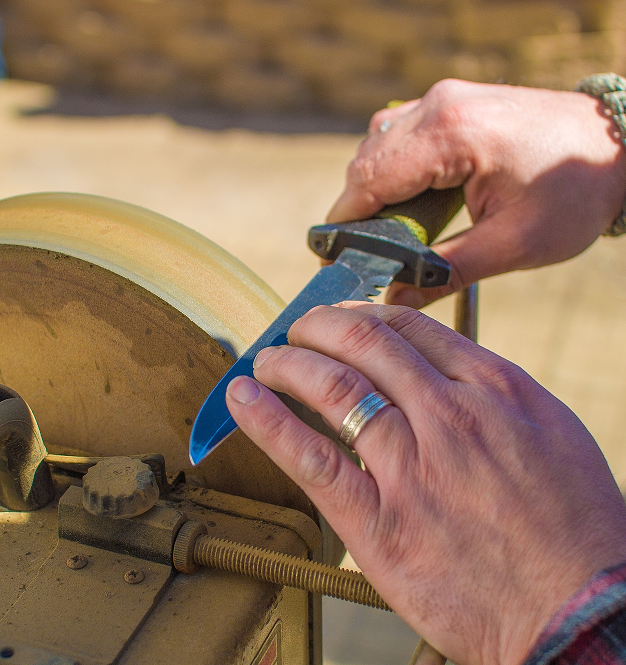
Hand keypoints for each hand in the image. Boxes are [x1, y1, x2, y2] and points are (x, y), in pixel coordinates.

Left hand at [226, 303, 625, 664]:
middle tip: (295, 333)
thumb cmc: (578, 535)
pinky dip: (267, 421)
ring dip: (286, 364)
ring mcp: (412, 468)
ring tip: (265, 362)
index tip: (343, 322)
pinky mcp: (380, 525)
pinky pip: (311, 459)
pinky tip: (243, 400)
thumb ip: (498, 405)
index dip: (364, 316)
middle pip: (364, 344)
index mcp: (496, 390)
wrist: (581, 614)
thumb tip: (450, 386)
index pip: (412, 328)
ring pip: (332, 388)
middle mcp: (450, 416)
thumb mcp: (554, 440)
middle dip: (317, 328)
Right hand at [328, 80, 625, 306]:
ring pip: (379, 146)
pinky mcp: (453, 103)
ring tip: (391, 238)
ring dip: (376, 191)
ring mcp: (445, 98)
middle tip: (364, 261)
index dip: (344, 226)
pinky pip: (401, 136)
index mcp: (450, 134)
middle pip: (367, 161)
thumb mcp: (512, 245)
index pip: (368, 179)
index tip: (334, 264)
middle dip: (358, 213)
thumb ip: (446, 272)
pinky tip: (412, 205)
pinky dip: (395, 171)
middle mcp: (439, 104)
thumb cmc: (572, 193)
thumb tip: (395, 300)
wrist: (619, 146)